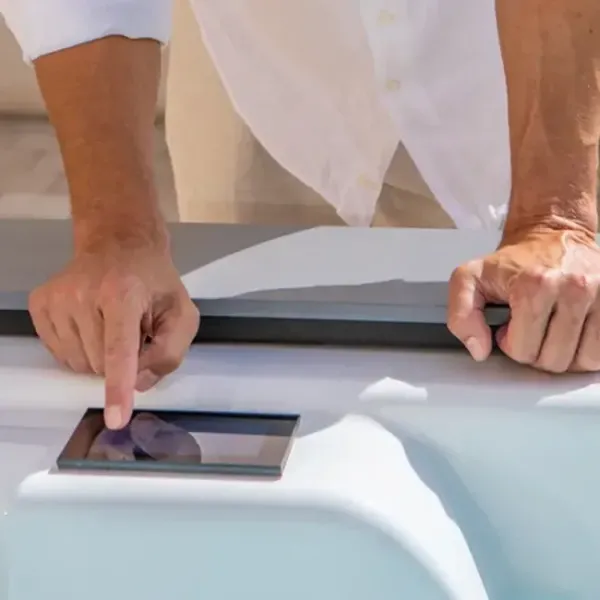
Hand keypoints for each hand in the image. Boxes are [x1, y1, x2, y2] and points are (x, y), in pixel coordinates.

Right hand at [28, 243, 198, 428]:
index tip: (116, 419)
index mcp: (122, 293)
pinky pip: (60, 354)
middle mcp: (82, 294)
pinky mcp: (40, 304)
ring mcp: (57, 299)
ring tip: (112, 325)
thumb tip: (139, 383)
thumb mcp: (181, 312)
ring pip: (78, 363)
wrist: (119, 244)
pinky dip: (80, 351)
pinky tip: (92, 325)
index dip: (118, 387)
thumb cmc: (154, 282)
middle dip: (121, 362)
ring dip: (99, 358)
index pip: (120, 350)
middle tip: (132, 331)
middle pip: (100, 364)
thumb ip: (170, 352)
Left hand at [447, 228, 599, 372]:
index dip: (510, 345)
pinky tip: (572, 333)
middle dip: (536, 352)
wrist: (551, 234)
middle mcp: (574, 287)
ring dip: (564, 354)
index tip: (509, 328)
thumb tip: (479, 349)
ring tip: (551, 331)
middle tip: (530, 329)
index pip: (523, 350)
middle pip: (554, 359)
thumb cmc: (513, 261)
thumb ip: (460, 314)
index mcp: (535, 284)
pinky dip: (587, 351)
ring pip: (583, 361)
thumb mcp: (470, 279)